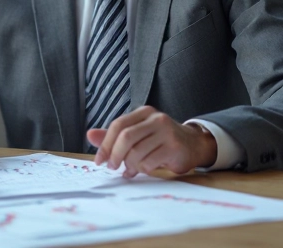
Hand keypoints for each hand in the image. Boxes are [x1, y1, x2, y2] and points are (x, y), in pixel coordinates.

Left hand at [86, 106, 216, 176]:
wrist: (192, 145)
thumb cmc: (160, 140)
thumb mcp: (137, 134)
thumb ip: (114, 136)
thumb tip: (90, 135)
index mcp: (143, 112)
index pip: (118, 125)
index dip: (105, 144)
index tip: (99, 160)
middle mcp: (155, 118)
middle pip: (126, 137)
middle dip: (115, 155)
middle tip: (112, 167)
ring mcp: (166, 132)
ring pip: (137, 152)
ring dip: (130, 165)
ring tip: (131, 170)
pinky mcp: (174, 147)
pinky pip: (149, 162)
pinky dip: (142, 170)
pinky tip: (144, 170)